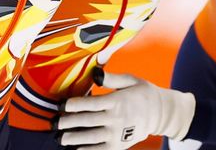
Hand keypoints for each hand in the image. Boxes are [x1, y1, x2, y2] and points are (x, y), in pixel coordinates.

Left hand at [56, 69, 195, 149]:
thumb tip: (95, 73)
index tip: (60, 105)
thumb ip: (112, 78)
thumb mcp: (131, 80)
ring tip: (60, 138)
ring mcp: (118, 134)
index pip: (90, 104)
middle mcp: (116, 118)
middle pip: (87, 121)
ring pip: (91, 138)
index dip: (73, 105)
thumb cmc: (143, 93)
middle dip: (68, 123)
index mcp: (117, 101)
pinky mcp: (120, 145)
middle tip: (54, 124)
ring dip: (73, 139)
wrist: (161, 113)